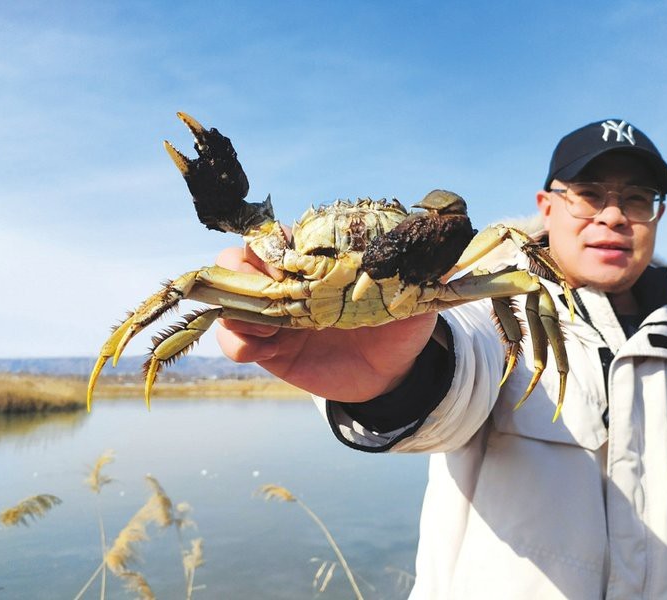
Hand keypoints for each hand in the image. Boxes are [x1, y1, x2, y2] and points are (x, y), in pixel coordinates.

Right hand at [215, 245, 436, 401]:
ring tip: (267, 324)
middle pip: (241, 258)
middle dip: (243, 267)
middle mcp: (289, 281)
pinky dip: (235, 340)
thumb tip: (437, 245)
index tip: (290, 256)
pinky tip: (259, 348)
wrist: (393, 374)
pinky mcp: (268, 349)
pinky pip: (235, 340)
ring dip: (236, 304)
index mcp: (319, 260)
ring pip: (230, 296)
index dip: (276, 240)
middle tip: (271, 287)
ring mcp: (275, 314)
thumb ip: (414, 271)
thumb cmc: (400, 325)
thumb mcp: (412, 296)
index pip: (281, 235)